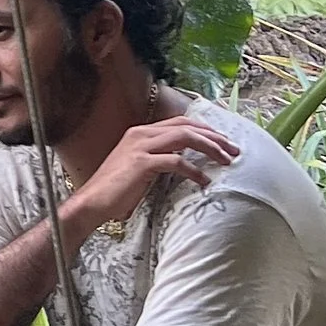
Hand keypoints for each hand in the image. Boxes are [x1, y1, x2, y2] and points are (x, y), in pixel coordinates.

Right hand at [70, 115, 237, 231]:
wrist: (92, 202)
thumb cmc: (115, 190)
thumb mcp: (139, 167)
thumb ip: (158, 157)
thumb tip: (184, 160)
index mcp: (141, 132)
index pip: (180, 123)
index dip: (205, 130)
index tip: (223, 141)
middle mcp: (141, 134)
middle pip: (186, 126)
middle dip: (214, 137)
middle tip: (233, 150)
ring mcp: (140, 146)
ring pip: (184, 138)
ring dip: (209, 148)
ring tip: (226, 161)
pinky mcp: (141, 163)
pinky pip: (176, 162)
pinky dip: (194, 170)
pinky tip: (204, 181)